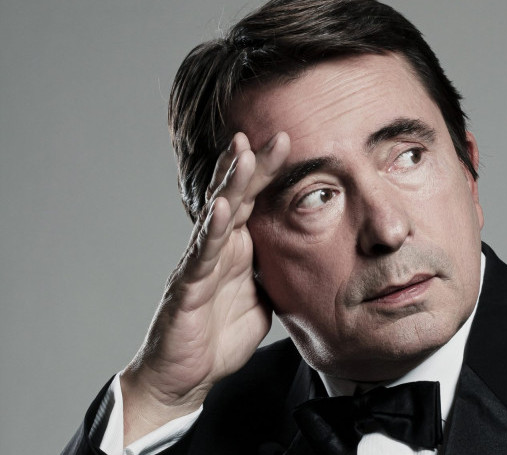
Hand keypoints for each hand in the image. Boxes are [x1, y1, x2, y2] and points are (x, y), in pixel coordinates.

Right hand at [120, 132, 289, 443]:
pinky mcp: (187, 289)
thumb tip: (303, 256)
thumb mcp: (263, 299)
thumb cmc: (219, 336)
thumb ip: (276, 273)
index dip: (267, 172)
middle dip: (251, 165)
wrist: (185, 377)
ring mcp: (200, 265)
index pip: (253, 200)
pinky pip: (200, 257)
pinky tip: (220, 210)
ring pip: (216, 217)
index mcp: (237, 249)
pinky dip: (211, 232)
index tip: (288, 142)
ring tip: (241, 153)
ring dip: (229, 185)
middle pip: (234, 197)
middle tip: (272, 135)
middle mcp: (217, 249)